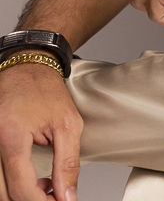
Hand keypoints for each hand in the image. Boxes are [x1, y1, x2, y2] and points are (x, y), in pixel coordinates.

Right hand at [0, 63, 82, 200]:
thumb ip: (67, 163)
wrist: (27, 67)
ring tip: (44, 186)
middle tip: (54, 196)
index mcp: (11, 138)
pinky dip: (10, 184)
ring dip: (19, 194)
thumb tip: (68, 197)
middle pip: (4, 195)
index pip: (21, 189)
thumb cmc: (45, 89)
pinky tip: (30, 178)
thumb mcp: (67, 124)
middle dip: (30, 200)